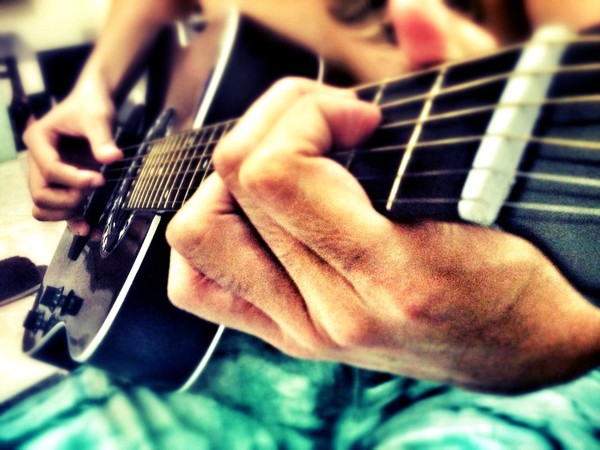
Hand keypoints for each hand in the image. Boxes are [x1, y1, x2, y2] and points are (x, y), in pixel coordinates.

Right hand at [24, 77, 121, 234]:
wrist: (94, 105)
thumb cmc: (91, 106)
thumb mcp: (98, 117)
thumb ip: (103, 138)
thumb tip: (112, 158)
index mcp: (38, 140)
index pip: (50, 169)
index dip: (74, 179)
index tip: (99, 179)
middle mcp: (38, 161)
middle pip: (41, 194)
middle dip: (67, 199)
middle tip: (92, 191)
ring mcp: (48, 176)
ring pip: (44, 207)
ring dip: (66, 213)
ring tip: (89, 209)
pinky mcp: (62, 185)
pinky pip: (58, 210)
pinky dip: (72, 221)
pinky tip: (91, 229)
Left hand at [166, 78, 599, 392]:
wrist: (519, 346)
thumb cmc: (516, 259)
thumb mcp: (498, 160)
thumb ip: (455, 67)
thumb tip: (411, 9)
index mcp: (390, 272)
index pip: (277, 173)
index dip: (309, 115)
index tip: (357, 116)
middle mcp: (333, 309)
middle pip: (230, 189)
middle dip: (273, 125)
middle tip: (323, 128)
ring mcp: (302, 330)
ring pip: (196, 237)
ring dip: (227, 181)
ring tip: (284, 168)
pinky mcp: (287, 337)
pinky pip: (196, 286)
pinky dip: (212, 236)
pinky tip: (254, 214)